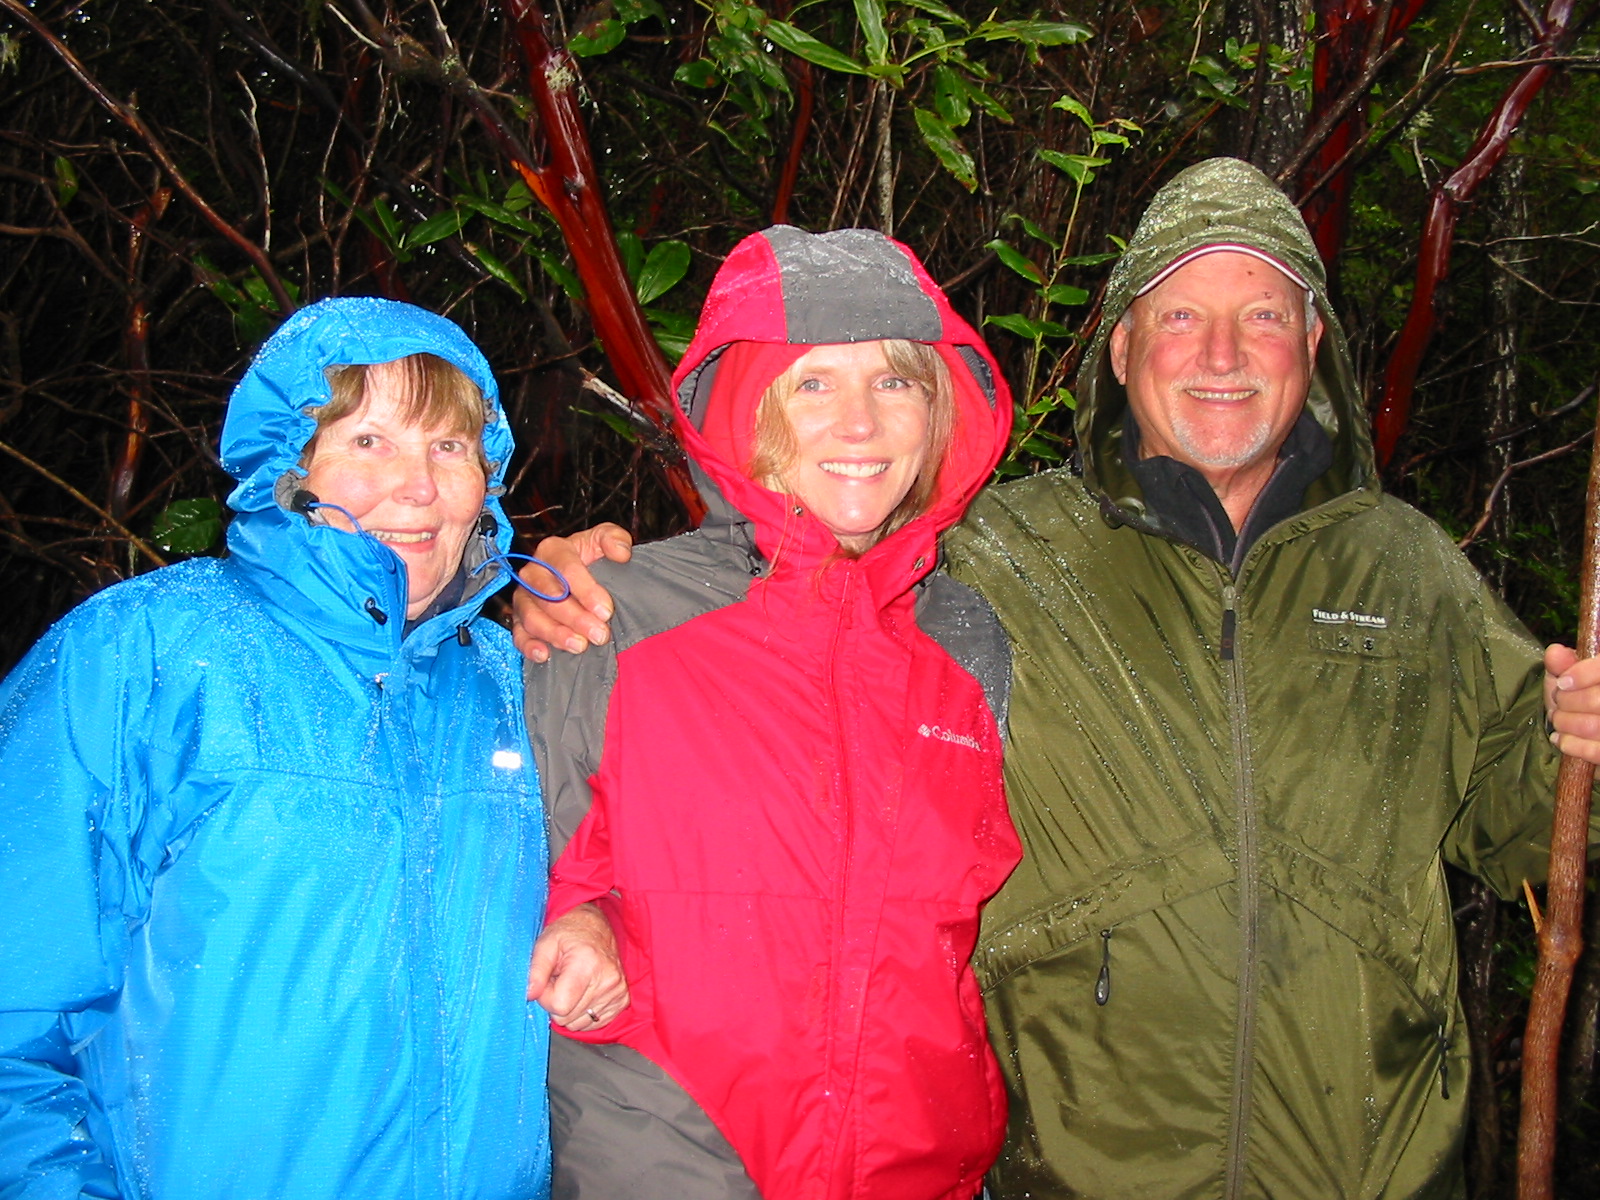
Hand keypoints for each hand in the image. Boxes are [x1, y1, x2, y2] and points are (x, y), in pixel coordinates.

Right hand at [512, 523, 631, 661]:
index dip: (586, 590)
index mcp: (553, 550)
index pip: (566, 569)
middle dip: (575, 618)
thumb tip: (621, 553)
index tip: (606, 610)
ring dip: (556, 634)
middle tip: (600, 634)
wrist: (581, 575)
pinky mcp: (519, 620)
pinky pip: (518, 634)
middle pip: (548, 597)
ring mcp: (524, 598)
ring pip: (532, 617)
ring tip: (580, 646)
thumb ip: (614, 538)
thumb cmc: (592, 557)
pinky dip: (529, 646)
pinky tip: (545, 655)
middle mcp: (533, 573)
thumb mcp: (606, 539)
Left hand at [527, 902, 629, 1029]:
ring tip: (573, 985)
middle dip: (557, 1002)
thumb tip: (529, 994)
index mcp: (587, 964)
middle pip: (567, 1017)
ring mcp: (617, 992)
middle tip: (561, 980)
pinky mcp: (622, 1000)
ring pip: (578, 1024)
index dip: (546, 996)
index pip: (559, 1005)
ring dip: (570, 1008)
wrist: (597, 928)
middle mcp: (607, 980)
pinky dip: (583, 1013)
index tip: (549, 980)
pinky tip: (584, 992)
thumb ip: (535, 970)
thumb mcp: (545, 944)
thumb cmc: (569, 934)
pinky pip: (593, 1023)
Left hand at [1543, 644, 1599, 764]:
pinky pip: (1595, 751)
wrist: (1590, 730)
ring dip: (1565, 723)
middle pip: (1596, 701)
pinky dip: (1571, 745)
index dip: (1582, 674)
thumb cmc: (1582, 699)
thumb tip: (1554, 652)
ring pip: (1593, 726)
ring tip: (1558, 720)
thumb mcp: (1572, 677)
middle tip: (1558, 703)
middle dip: (1567, 702)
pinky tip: (1560, 738)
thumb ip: (1564, 664)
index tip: (1562, 682)